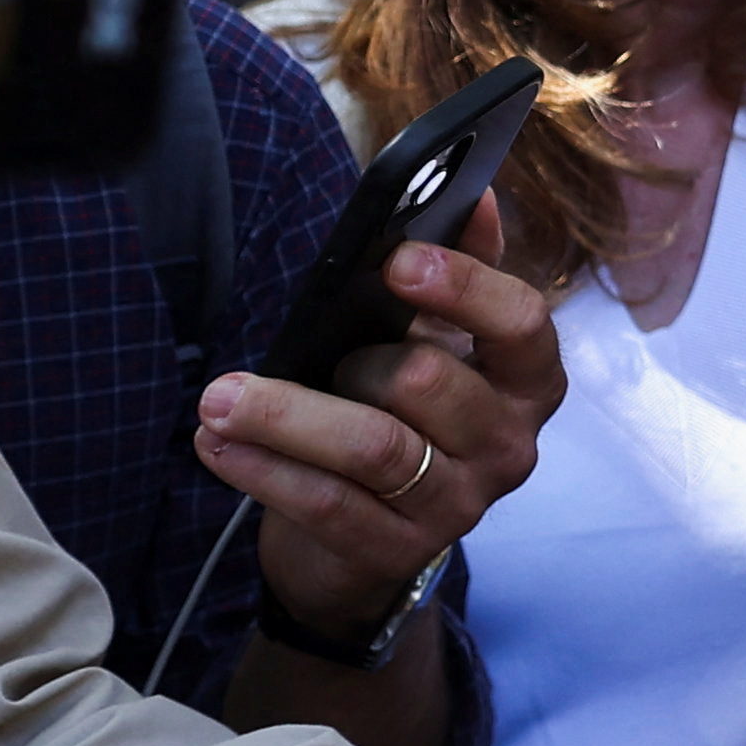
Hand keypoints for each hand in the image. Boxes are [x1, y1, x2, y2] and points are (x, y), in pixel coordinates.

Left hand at [197, 198, 561, 640]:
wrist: (370, 536)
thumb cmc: (403, 411)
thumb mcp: (437, 337)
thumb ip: (461, 266)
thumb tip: (474, 192)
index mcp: (527, 380)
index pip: (521, 326)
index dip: (464, 289)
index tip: (397, 262)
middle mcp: (507, 445)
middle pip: (428, 384)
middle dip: (346, 361)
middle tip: (285, 348)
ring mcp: (457, 506)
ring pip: (372, 448)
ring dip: (284, 417)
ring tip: (219, 400)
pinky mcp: (397, 553)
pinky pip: (328, 505)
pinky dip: (265, 470)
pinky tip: (217, 444)